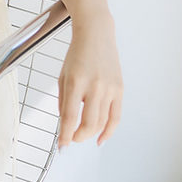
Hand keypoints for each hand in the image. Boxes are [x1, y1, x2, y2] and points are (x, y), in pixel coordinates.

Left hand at [57, 16, 122, 147]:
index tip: (61, 147)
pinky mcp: (120, 89)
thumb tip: (66, 123)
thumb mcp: (63, 75)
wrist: (96, 34)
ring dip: (90, 134)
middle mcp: (94, 85)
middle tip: (71, 139)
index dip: (65, 135)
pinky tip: (101, 139)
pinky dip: (109, 131)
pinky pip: (116, 116)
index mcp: (75, 81)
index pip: (70, 117)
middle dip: (78, 137)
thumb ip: (63, 100)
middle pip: (88, 123)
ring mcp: (109, 88)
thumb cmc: (77, 53)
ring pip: (102, 122)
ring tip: (82, 136)